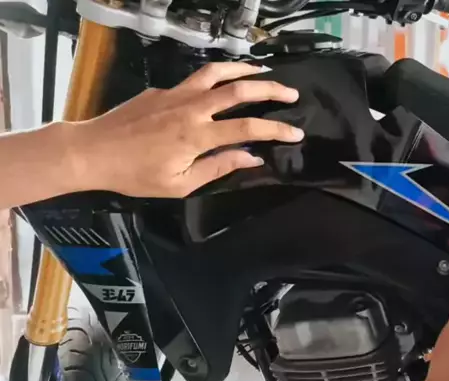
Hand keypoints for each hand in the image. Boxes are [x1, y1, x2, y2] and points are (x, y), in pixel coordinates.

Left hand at [66, 62, 302, 197]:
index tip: (297, 132)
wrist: (93, 151)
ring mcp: (176, 94)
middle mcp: (192, 108)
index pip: (248, 128)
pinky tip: (221, 85)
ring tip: (262, 71)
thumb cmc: (136, 176)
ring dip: (244, 70)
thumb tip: (251, 158)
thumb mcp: (180, 184)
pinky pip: (196, 80)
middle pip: (239, 90)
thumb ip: (218, 168)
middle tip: (291, 93)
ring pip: (217, 73)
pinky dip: (217, 78)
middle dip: (271, 89)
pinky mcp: (163, 90)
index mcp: (198, 136)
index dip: (277, 129)